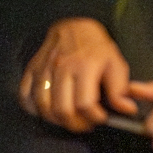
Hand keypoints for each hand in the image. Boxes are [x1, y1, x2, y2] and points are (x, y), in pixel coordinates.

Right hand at [19, 18, 134, 131]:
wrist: (74, 27)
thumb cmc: (97, 48)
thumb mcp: (116, 64)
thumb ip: (120, 89)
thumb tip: (126, 110)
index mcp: (84, 66)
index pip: (85, 104)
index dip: (94, 118)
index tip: (101, 118)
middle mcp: (60, 68)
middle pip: (62, 109)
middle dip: (75, 124)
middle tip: (84, 124)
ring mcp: (43, 69)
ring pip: (43, 105)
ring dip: (56, 120)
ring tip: (68, 120)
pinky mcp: (32, 69)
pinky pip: (25, 95)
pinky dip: (33, 109)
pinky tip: (47, 111)